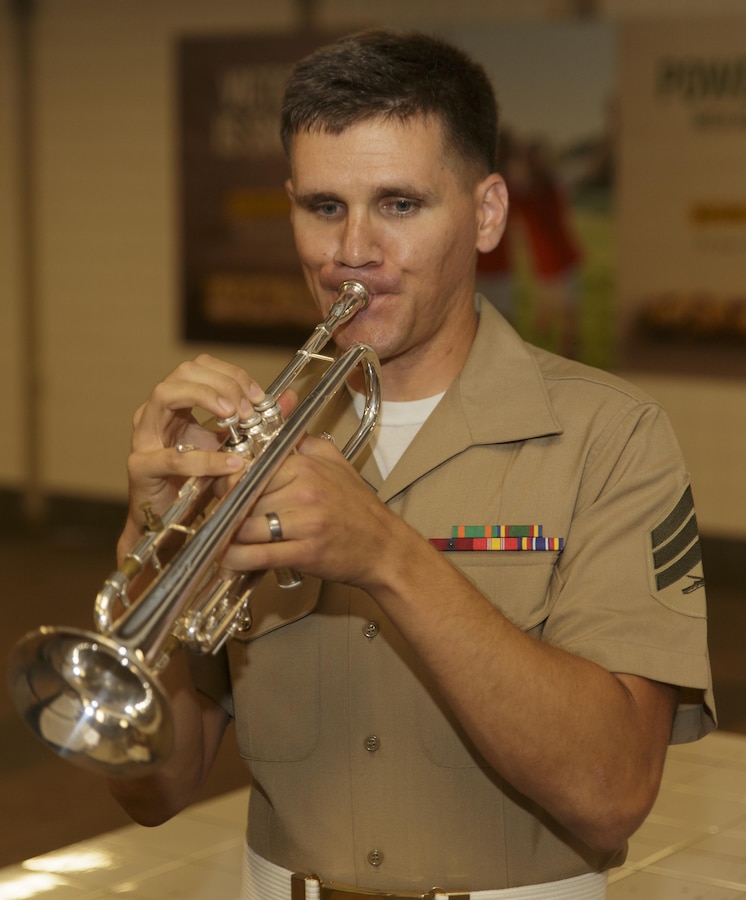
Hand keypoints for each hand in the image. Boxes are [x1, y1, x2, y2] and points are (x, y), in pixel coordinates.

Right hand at [119, 354, 281, 558]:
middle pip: (183, 372)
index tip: (258, 395)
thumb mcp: (232, 445)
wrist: (172, 525)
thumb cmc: (197, 482)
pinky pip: (174, 457)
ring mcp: (145, 437)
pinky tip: (233, 463)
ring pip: (165, 395)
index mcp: (176, 404)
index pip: (200, 367)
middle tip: (249, 406)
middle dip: (222, 383)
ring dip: (206, 398)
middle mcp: (156, 413)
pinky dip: (207, 459)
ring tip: (236, 416)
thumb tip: (289, 398)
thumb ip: (257, 421)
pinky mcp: (142, 467)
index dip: (231, 374)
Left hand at [223, 434, 405, 590]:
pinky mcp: (305, 552)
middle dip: (228, 508)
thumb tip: (281, 421)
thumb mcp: (334, 462)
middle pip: (244, 497)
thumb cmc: (358, 507)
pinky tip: (227, 558)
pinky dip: (237, 558)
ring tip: (219, 538)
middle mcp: (303, 491)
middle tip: (221, 515)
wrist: (385, 546)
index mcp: (305, 466)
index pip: (250, 467)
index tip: (223, 489)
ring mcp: (305, 522)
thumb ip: (303, 442)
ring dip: (228, 535)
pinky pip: (260, 554)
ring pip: (246, 525)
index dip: (229, 480)